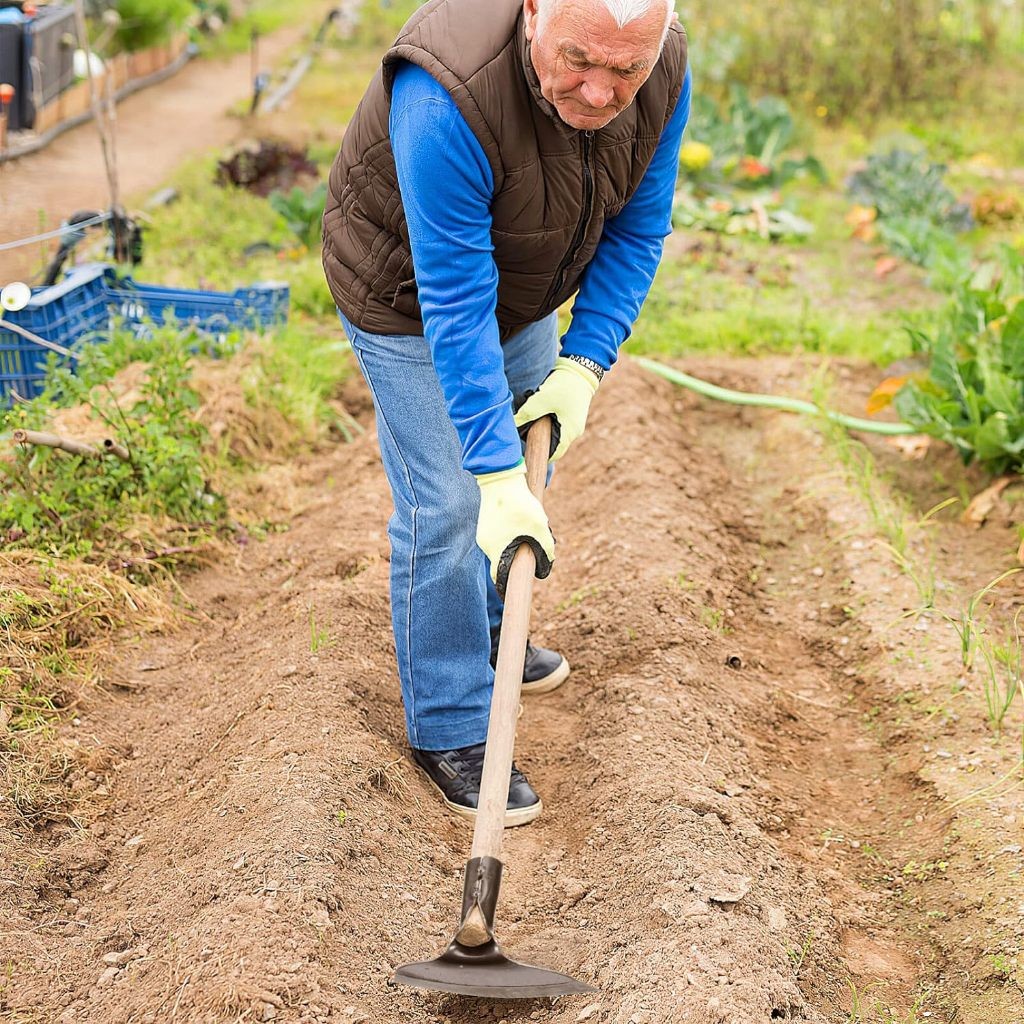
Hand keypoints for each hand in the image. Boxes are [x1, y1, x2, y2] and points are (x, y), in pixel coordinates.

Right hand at [475, 462, 554, 592]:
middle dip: (518, 558)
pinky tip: (518, 517)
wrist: (500, 477)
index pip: (499, 577)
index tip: (512, 594)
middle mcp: (486, 544)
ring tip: (527, 526)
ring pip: (502, 546)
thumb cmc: (519, 504)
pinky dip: (509, 531)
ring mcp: (484, 532)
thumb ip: (546, 548)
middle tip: (532, 549)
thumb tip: (549, 561)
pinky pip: (499, 534)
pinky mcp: (486, 522)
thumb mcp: (539, 527)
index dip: (507, 586)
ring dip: (515, 542)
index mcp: (496, 550)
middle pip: (503, 560)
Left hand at [513, 357, 599, 461]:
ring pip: (554, 433)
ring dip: (543, 427)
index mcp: (569, 432)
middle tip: (526, 430)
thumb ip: (526, 414)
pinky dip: (548, 419)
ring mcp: (574, 422)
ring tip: (534, 417)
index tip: (527, 451)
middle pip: (553, 444)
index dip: (540, 455)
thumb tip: (513, 424)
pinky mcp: (571, 414)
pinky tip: (541, 408)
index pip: (554, 454)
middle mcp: (574, 431)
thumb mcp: (540, 400)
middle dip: (539, 438)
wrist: (581, 369)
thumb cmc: (563, 385)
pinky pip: (558, 423)